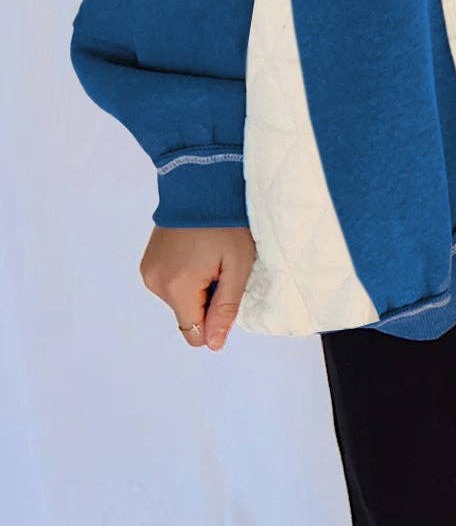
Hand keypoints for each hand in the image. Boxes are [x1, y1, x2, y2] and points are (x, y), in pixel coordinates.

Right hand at [139, 226, 256, 350]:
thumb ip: (226, 307)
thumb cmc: (226, 221)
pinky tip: (195, 248)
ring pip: (179, 299)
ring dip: (196, 285)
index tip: (225, 286)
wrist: (201, 180)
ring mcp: (149, 270)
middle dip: (207, 298)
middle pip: (187, 315)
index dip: (215, 318)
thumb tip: (213, 345)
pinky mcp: (148, 260)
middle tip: (220, 263)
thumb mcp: (238, 264)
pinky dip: (185, 274)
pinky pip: (170, 283)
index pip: (194, 334)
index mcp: (177, 288)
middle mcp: (156, 283)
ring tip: (208, 252)